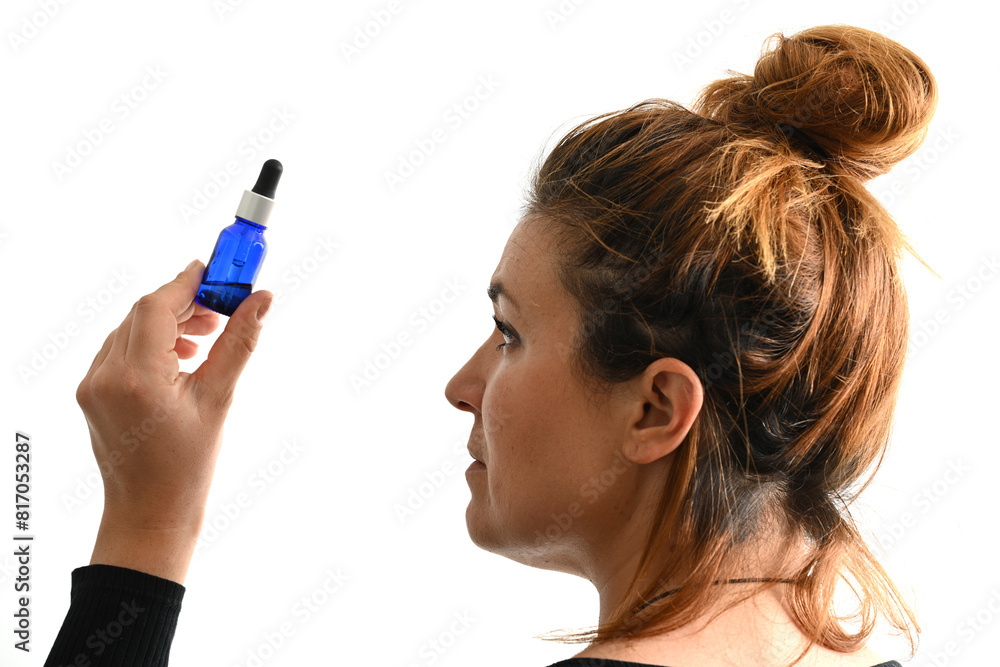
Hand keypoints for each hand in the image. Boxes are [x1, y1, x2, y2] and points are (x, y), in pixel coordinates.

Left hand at [77, 259, 272, 582]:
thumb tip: (261, 299)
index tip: (217, 271)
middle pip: (142, 313)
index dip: (188, 282)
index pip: (157, 306)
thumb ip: (239, 343)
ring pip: (130, 329)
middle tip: (222, 305)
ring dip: (168, 322)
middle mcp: (106, 377)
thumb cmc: (188, 467)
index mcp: (138, 379)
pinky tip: (181, 357)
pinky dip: (150, 342)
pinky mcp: (90, 393)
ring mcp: (93, 385)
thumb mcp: (219, 400)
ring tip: (207, 336)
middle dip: (183, 301)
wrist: (149, 514)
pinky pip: (120, 349)